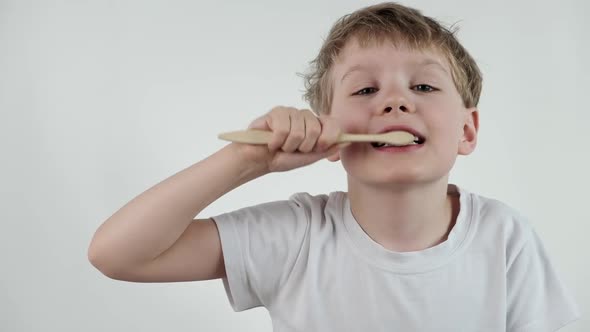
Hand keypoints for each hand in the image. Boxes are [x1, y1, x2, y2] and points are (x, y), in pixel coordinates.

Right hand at [234, 106, 348, 172]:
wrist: (260, 160)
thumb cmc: (283, 158)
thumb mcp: (309, 158)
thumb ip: (327, 149)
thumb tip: (347, 141)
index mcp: (316, 125)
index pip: (332, 123)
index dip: (328, 137)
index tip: (318, 148)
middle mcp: (305, 117)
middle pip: (315, 129)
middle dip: (303, 146)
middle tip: (292, 149)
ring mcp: (291, 112)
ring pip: (298, 130)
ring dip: (288, 146)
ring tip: (281, 146)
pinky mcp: (276, 112)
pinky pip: (283, 128)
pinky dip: (276, 142)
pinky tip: (271, 142)